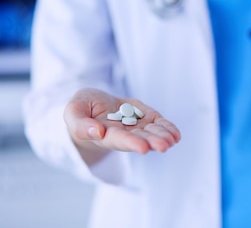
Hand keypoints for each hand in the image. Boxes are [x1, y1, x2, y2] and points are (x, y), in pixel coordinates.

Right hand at [64, 88, 180, 161]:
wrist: (95, 104)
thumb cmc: (82, 109)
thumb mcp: (73, 111)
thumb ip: (80, 124)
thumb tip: (97, 133)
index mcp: (105, 135)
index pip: (119, 140)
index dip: (131, 143)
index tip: (143, 148)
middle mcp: (124, 134)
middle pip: (140, 139)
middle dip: (152, 142)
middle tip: (164, 146)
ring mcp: (137, 126)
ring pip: (152, 133)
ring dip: (163, 136)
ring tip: (173, 140)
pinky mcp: (146, 118)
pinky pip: (159, 124)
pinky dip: (167, 129)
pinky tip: (175, 134)